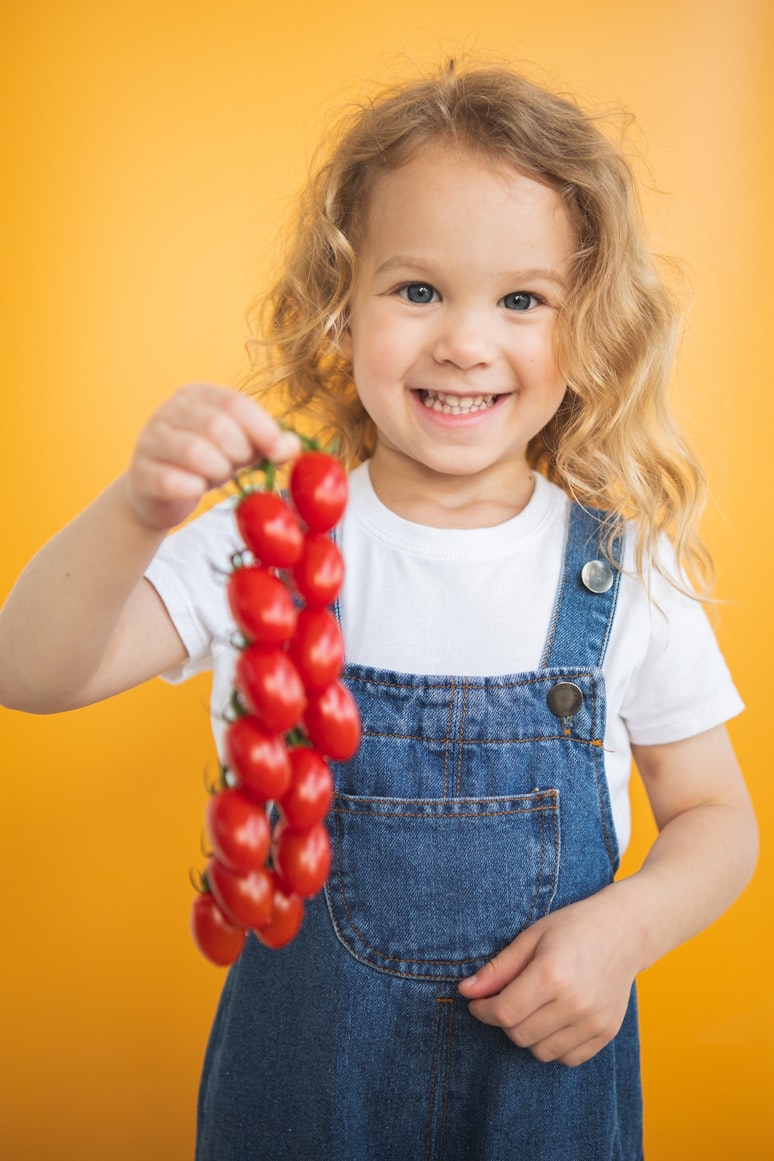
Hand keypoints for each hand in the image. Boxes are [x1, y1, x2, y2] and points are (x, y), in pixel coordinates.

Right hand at [125, 383, 299, 530]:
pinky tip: (195, 489)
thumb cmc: (206, 465)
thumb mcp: (241, 449)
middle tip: (235, 466)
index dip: (262, 429)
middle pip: (218, 426)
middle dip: (238, 453)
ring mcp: (150, 439)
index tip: (278, 452)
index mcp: (197, 394)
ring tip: (215, 476)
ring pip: (195, 452)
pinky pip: (173, 481)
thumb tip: (292, 446)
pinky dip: (193, 489)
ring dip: (216, 471)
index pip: (235, 403)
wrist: (160, 496)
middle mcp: (170, 410)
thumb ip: (268, 443)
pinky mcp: (140, 472)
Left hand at [458, 886, 641, 1066]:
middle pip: (519, 1035)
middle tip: (508, 999)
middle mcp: (575, 1003)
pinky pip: (567, 1058)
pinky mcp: (606, 1033)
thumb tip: (465, 992)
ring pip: (541, 1052)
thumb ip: (498, 968)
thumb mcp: (531, 937)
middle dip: (504, 1021)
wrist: (624, 931)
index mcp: (552, 975)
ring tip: (534, 1007)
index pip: (504, 1013)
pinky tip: (555, 1019)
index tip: (478, 1003)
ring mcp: (593, 1022)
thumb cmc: (573, 927)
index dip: (483, 1010)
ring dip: (528, 1035)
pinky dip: (554, 1045)